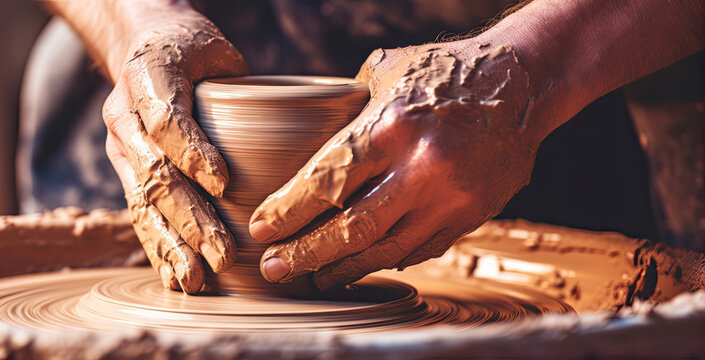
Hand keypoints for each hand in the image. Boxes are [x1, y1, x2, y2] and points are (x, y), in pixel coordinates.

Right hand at [103, 5, 246, 292]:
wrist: (146, 46)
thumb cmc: (194, 49)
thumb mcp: (217, 51)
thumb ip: (239, 88)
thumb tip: (303, 133)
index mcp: (146, 75)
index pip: (165, 119)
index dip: (192, 152)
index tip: (223, 183)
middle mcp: (124, 115)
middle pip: (154, 173)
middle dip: (189, 218)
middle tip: (221, 253)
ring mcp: (121, 147)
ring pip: (142, 202)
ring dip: (171, 244)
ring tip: (195, 278)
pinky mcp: (126, 171)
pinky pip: (139, 213)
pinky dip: (158, 247)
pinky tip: (175, 277)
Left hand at [249, 41, 538, 289]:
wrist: (522, 83)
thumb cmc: (445, 71)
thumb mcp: (386, 74)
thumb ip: (346, 110)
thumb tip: (301, 135)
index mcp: (393, 127)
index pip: (327, 180)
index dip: (289, 211)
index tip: (262, 229)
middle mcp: (423, 168)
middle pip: (352, 228)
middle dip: (307, 253)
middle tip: (274, 267)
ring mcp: (451, 197)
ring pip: (386, 248)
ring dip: (344, 267)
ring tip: (314, 275)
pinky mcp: (471, 214)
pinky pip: (421, 248)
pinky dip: (386, 258)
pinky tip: (362, 263)